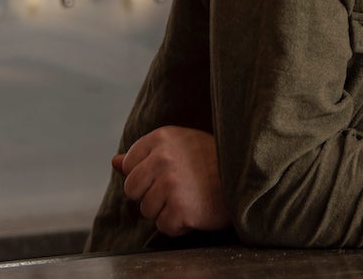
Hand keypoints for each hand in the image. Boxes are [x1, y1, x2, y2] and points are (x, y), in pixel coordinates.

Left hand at [112, 126, 229, 236]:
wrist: (247, 178)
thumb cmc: (212, 162)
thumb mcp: (180, 146)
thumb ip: (145, 154)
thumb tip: (115, 161)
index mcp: (162, 137)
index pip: (129, 164)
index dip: (145, 175)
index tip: (167, 174)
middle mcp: (164, 157)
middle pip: (131, 189)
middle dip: (150, 195)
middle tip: (178, 189)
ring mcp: (171, 183)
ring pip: (146, 210)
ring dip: (166, 210)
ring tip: (190, 198)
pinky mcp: (179, 207)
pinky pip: (163, 225)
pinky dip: (178, 225)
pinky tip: (195, 210)